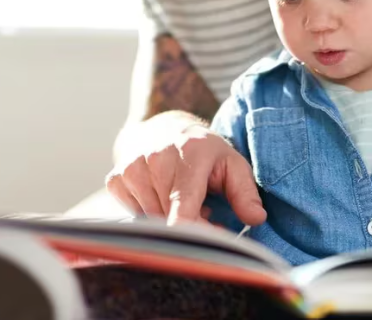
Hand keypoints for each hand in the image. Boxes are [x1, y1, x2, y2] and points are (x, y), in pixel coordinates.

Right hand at [105, 122, 266, 226]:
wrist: (163, 128)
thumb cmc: (203, 151)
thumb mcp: (232, 163)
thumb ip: (245, 192)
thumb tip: (255, 218)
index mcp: (189, 154)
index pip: (183, 208)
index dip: (196, 234)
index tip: (210, 243)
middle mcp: (156, 159)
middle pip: (170, 220)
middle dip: (191, 225)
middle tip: (205, 210)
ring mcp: (132, 168)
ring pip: (152, 221)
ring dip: (170, 219)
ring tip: (184, 199)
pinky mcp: (116, 179)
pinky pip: (134, 215)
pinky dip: (151, 214)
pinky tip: (161, 195)